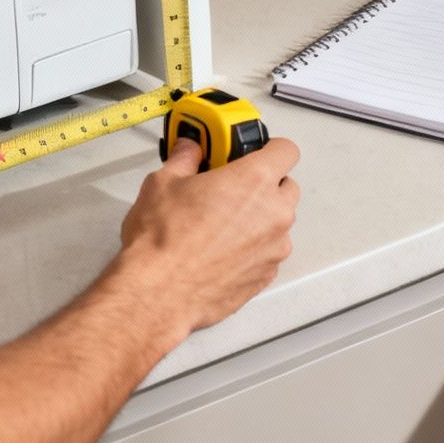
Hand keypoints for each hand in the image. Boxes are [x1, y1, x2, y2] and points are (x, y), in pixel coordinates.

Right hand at [117, 135, 300, 335]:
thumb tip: (189, 149)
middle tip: (231, 191)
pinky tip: (221, 253)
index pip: (286, 150)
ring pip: (278, 224)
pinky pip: (268, 253)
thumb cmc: (162, 240)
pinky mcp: (266, 276)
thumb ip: (185, 159)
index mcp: (255, 180)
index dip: (270, 149)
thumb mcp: (163, 183)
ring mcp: (274, 247)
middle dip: (264, 186)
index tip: (252, 154)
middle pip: (286, 188)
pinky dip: (253, 250)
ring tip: (221, 227)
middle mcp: (274, 213)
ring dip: (260, 220)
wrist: (157, 293)